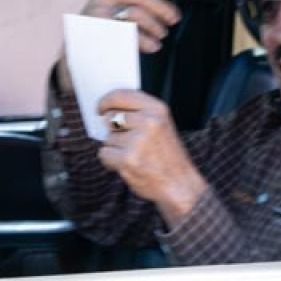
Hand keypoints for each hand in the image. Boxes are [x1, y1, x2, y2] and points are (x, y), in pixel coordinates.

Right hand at [83, 0, 185, 52]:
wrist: (80, 49)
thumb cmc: (107, 25)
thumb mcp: (120, 2)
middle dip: (164, 7)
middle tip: (175, 18)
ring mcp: (100, 12)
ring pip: (137, 13)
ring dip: (156, 26)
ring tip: (161, 34)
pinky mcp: (100, 31)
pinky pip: (130, 33)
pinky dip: (147, 40)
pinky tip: (153, 45)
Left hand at [97, 89, 206, 227]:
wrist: (179, 185)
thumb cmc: (167, 156)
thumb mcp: (161, 125)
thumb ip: (138, 114)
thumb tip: (106, 112)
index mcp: (157, 109)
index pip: (121, 95)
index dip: (106, 101)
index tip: (100, 108)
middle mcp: (148, 122)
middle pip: (110, 117)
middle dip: (113, 130)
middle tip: (127, 142)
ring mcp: (138, 140)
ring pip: (107, 138)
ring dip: (115, 148)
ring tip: (134, 156)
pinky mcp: (128, 159)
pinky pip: (104, 154)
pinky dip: (111, 161)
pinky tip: (127, 165)